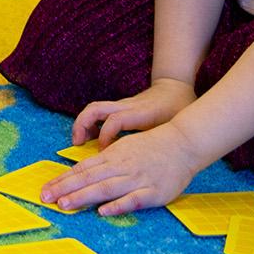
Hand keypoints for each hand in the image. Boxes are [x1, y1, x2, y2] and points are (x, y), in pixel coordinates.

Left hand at [41, 122, 208, 215]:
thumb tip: (84, 172)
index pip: (82, 169)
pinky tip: (103, 211)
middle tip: (45, 197)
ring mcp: (136, 178)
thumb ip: (105, 160)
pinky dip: (118, 205)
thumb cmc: (153, 145)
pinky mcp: (153, 191)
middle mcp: (121, 166)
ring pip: (105, 188)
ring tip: (65, 204)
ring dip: (83, 196)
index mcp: (113, 155)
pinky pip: (133, 199)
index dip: (63, 179)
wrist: (184, 142)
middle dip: (65, 188)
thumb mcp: (125, 148)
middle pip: (88, 178)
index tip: (45, 189)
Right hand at [71, 76, 197, 145]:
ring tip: (79, 143)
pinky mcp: (119, 107)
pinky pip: (98, 112)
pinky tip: (91, 139)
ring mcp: (121, 105)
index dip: (106, 136)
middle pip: (96, 109)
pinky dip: (90, 124)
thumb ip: (162, 141)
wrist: (174, 88)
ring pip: (94, 109)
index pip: (115, 120)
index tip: (104, 152)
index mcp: (139, 113)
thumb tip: (155, 164)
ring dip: (82, 124)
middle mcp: (126, 107)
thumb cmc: (176, 109)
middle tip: (77, 144)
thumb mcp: (173, 125)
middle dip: (82, 125)